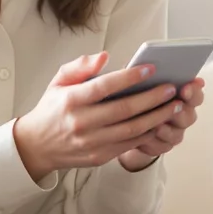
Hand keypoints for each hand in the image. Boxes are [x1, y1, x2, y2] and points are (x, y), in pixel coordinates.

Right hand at [12, 55, 184, 180]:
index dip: (129, 78)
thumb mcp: (58, 82)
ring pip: (132, 129)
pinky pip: (129, 144)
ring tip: (175, 105)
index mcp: (71, 100)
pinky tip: (161, 122)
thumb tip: (104, 57)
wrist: (37, 146)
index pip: (104, 87)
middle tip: (172, 88)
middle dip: (153, 98)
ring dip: (157, 117)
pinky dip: (148, 133)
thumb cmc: (53, 108)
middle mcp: (82, 123)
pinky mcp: (99, 156)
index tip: (150, 68)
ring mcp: (91, 143)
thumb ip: (80, 66)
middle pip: (124, 110)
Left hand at [118, 77, 205, 171]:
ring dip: (167, 130)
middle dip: (181, 112)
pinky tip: (143, 138)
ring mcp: (174, 132)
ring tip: (157, 125)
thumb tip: (145, 65)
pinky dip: (153, 142)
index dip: (194, 91)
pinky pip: (161, 147)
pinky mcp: (162, 146)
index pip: (195, 94)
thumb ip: (148, 74)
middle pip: (189, 116)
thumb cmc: (137, 94)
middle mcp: (182, 114)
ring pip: (177, 134)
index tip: (185, 88)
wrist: (125, 120)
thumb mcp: (140, 81)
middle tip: (174, 108)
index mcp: (182, 96)